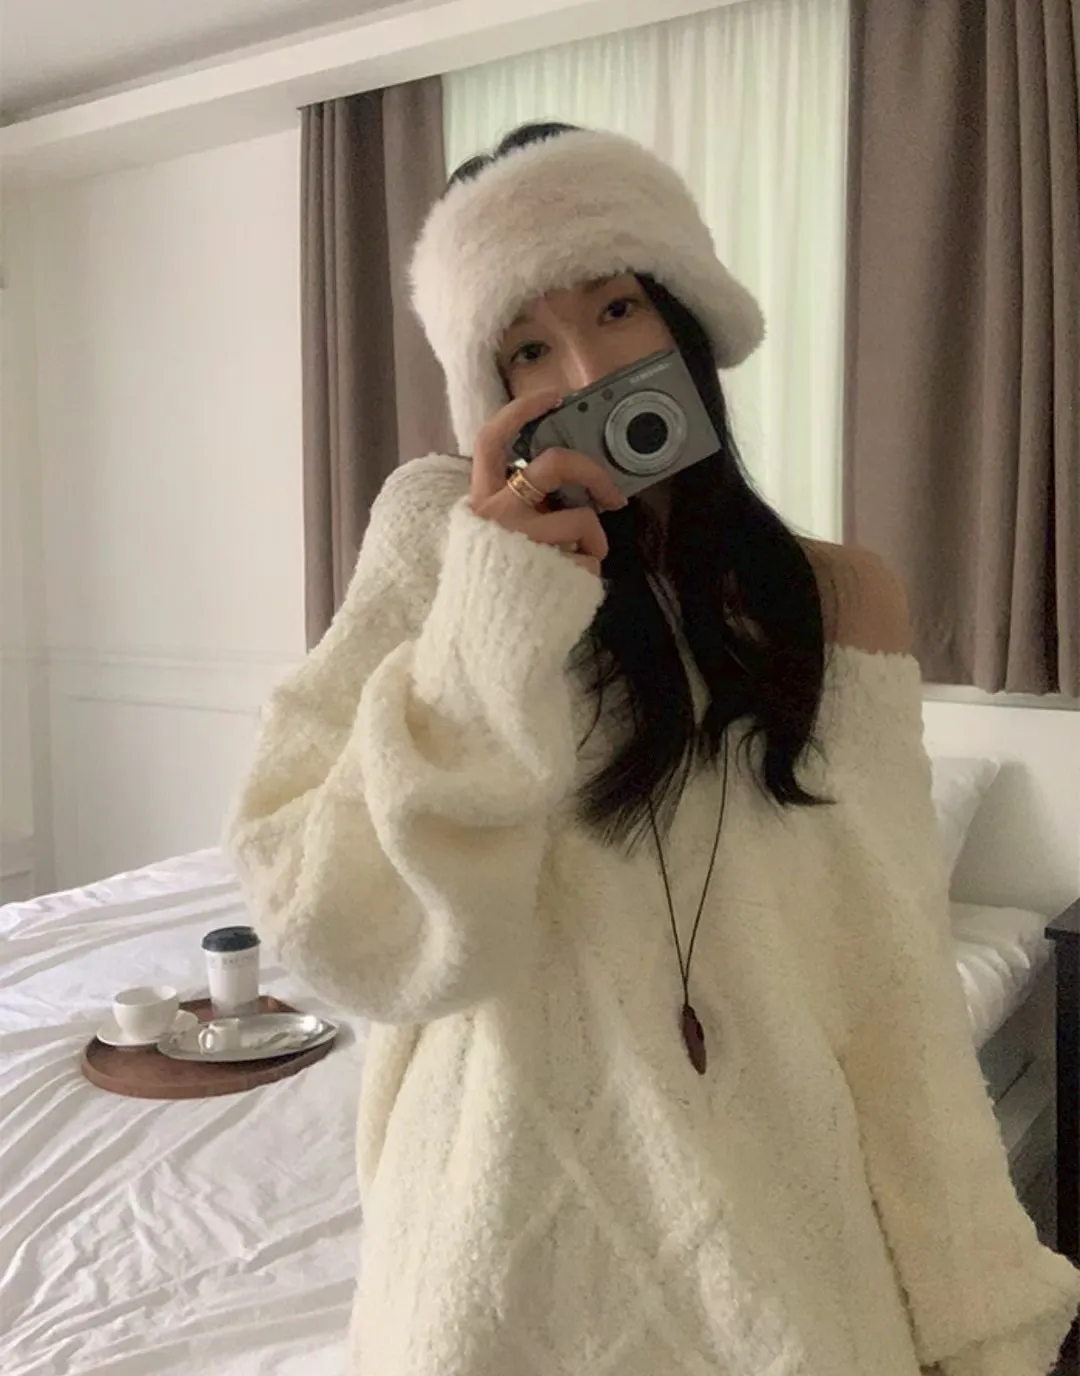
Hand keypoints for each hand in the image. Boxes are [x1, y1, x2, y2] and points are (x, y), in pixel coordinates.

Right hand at [470, 390, 627, 577]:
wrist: (487, 641)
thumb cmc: (500, 584)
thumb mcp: (496, 537)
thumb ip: (520, 507)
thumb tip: (567, 488)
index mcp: (481, 501)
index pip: (491, 440)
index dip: (524, 410)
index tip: (557, 396)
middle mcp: (497, 514)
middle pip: (556, 464)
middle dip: (594, 474)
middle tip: (612, 495)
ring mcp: (523, 540)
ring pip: (581, 518)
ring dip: (594, 539)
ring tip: (584, 559)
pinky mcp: (549, 567)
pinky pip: (588, 556)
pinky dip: (589, 569)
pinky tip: (572, 584)